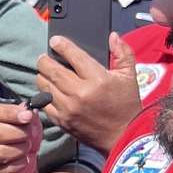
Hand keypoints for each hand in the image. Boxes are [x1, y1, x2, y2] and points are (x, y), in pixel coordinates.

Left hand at [37, 33, 141, 154]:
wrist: (123, 136)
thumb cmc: (126, 105)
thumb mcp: (130, 77)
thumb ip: (123, 53)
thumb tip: (112, 36)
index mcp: (97, 79)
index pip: (74, 56)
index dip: (62, 45)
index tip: (55, 40)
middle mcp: (80, 92)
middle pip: (52, 70)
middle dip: (44, 60)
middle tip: (44, 57)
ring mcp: (68, 108)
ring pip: (44, 85)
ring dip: (42, 76)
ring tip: (45, 73)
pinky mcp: (62, 120)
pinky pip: (44, 103)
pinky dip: (44, 95)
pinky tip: (48, 90)